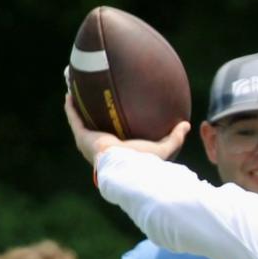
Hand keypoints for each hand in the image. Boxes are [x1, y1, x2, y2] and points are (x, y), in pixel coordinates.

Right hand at [63, 92, 189, 165]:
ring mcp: (89, 142)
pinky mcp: (82, 137)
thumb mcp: (163, 148)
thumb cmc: (144, 161)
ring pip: (81, 121)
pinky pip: (74, 118)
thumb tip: (187, 124)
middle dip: (93, 114)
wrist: (125, 167)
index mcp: (118, 151)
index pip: (115, 138)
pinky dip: (71, 106)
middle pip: (95, 127)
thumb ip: (175, 137)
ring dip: (78, 107)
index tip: (114, 114)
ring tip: (76, 91)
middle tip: (93, 99)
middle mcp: (101, 147)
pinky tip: (70, 92)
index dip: (113, 127)